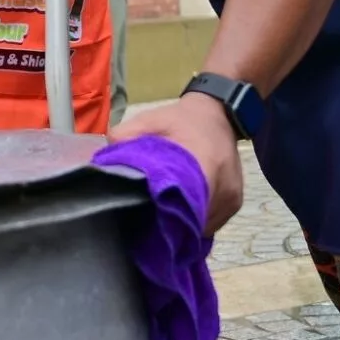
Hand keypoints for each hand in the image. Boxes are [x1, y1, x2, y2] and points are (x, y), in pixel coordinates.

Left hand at [112, 94, 244, 231]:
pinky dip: (196, 220)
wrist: (218, 113)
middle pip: (193, 221)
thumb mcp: (151, 120)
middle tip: (148, 217)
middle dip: (170, 223)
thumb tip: (104, 160)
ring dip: (184, 224)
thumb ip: (126, 136)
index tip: (143, 215)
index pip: (185, 206)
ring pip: (203, 226)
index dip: (162, 215)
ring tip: (164, 213)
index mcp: (206, 165)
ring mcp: (232, 199)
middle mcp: (224, 188)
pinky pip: (212, 222)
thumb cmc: (182, 119)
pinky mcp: (235, 204)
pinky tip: (181, 210)